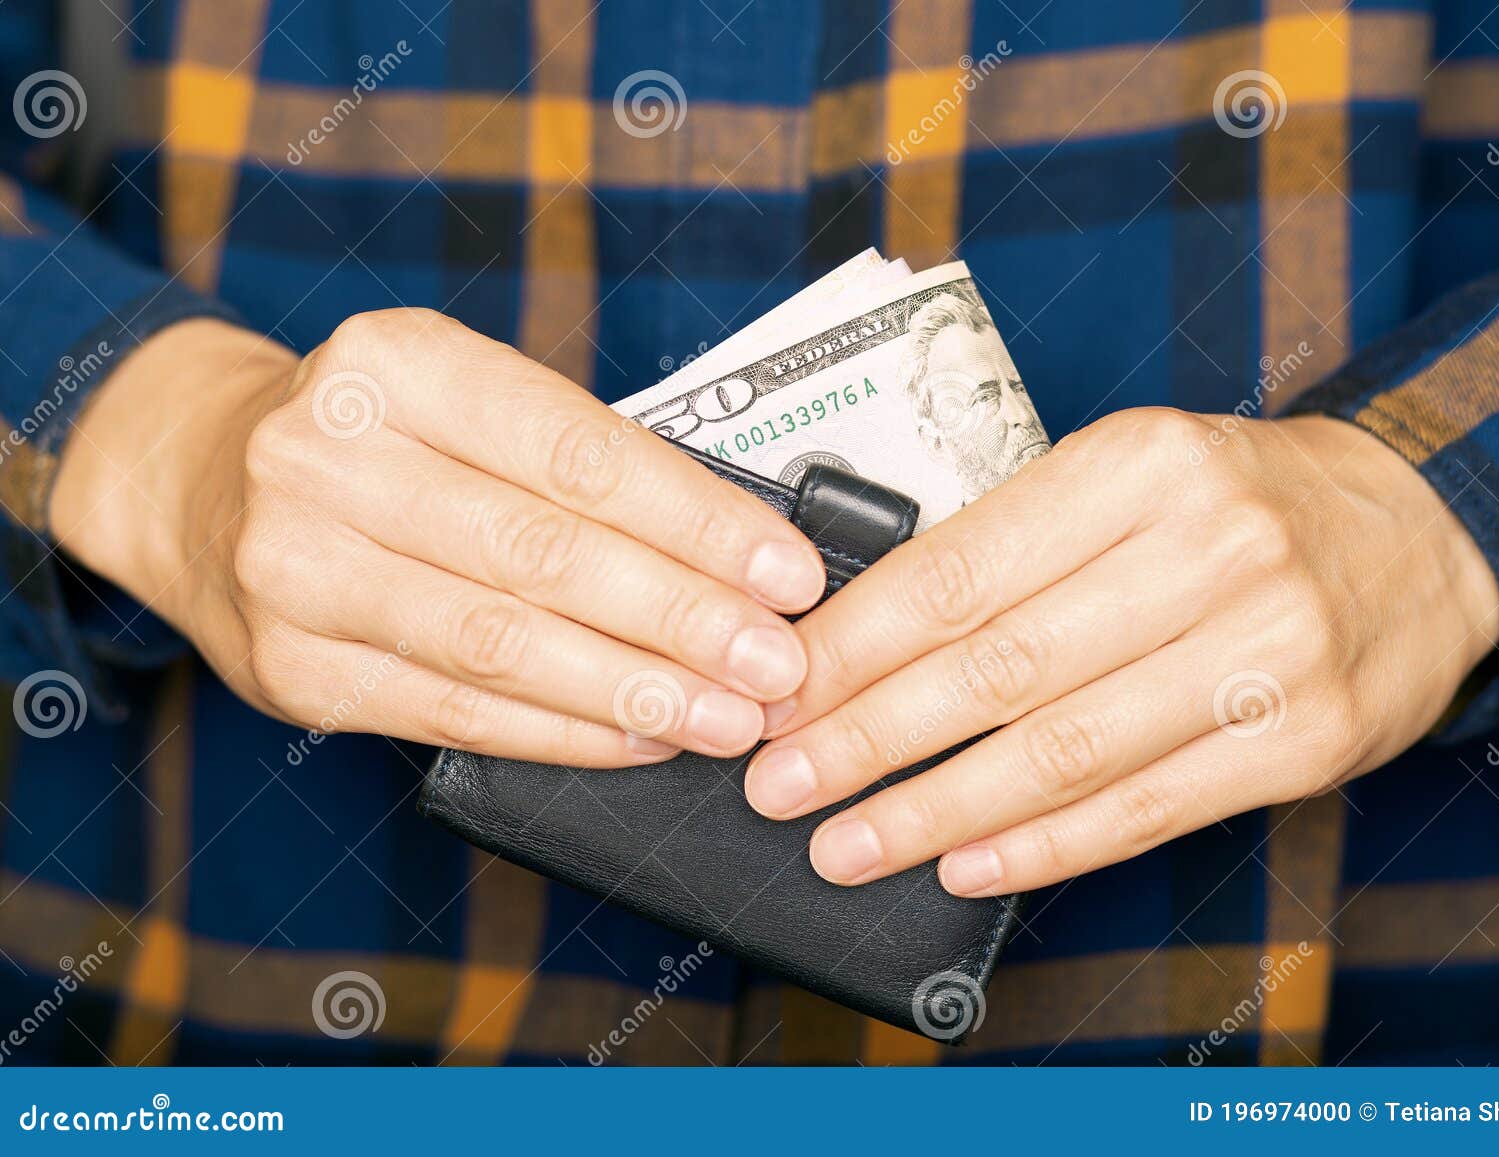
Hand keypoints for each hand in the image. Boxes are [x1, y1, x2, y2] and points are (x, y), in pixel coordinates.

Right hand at [50, 310, 825, 763]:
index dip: (697, 523)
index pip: (579, 453)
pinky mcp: (293, 669)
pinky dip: (561, 733)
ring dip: (633, 691)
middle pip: (544, 555)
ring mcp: (298, 568)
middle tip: (776, 667)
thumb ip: (582, 459)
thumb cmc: (381, 436)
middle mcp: (330, 457)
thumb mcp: (466, 396)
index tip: (787, 575)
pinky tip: (637, 741)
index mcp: (398, 364)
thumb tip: (739, 553)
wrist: (200, 480)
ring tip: (727, 718)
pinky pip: (455, 713)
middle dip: (682, 619)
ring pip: (502, 645)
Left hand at [743, 408, 1498, 892]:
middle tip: (778, 784)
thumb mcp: (1130, 474)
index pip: (959, 571)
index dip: (852, 648)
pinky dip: (1044, 847)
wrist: (1420, 533)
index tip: (776, 696)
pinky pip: (1147, 808)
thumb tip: (861, 643)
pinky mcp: (1304, 739)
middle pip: (997, 667)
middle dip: (868, 737)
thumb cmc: (1239, 504)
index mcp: (1138, 464)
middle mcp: (1206, 549)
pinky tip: (962, 865)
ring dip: (934, 810)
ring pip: (1062, 751)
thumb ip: (1016, 544)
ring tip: (844, 843)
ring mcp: (1265, 650)